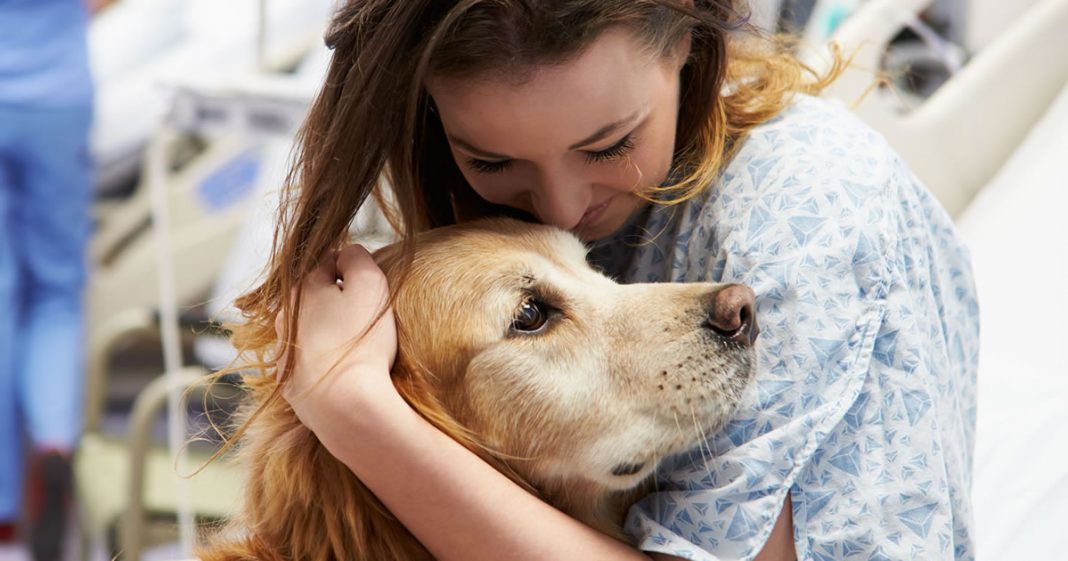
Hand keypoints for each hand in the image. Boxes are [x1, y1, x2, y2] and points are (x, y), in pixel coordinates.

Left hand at [275, 244, 399, 444]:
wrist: (345, 405)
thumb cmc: (360, 342)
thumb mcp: (370, 284)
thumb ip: (357, 258)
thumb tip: (347, 252)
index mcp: (302, 289)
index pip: (329, 263)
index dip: (353, 270)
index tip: (371, 286)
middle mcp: (284, 318)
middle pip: (315, 299)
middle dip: (337, 301)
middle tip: (367, 317)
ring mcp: (284, 354)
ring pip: (309, 332)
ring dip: (329, 333)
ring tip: (356, 348)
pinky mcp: (290, 385)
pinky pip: (309, 364)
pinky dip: (324, 364)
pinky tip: (345, 373)